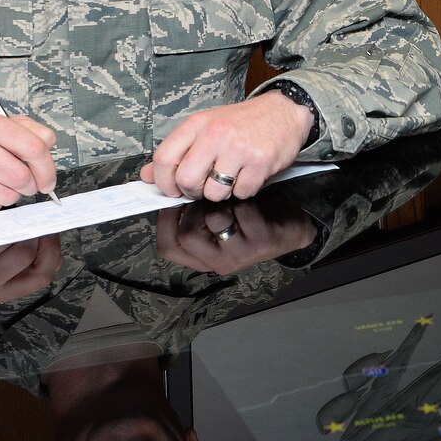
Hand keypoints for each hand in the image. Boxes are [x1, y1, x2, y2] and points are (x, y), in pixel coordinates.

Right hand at [0, 112, 57, 214]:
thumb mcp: (7, 127)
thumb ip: (35, 133)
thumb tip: (50, 147)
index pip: (34, 149)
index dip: (47, 168)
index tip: (48, 179)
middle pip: (22, 178)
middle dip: (31, 185)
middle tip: (25, 182)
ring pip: (8, 196)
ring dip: (12, 194)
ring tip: (0, 182)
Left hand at [147, 91, 313, 200]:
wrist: (284, 110)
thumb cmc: (243, 122)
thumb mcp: (206, 128)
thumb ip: (177, 151)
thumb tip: (148, 175)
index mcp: (197, 124)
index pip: (164, 158)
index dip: (163, 182)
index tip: (172, 188)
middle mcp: (215, 134)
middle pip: (186, 180)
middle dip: (193, 191)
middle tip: (204, 186)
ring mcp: (238, 149)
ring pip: (213, 192)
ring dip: (221, 193)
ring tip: (230, 177)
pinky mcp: (259, 162)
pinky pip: (241, 193)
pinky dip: (244, 190)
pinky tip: (248, 174)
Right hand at [160, 197, 317, 274]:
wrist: (292, 228)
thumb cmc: (248, 218)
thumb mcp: (216, 214)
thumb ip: (186, 202)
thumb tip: (148, 177)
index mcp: (203, 257)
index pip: (168, 248)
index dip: (163, 222)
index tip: (171, 198)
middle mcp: (218, 262)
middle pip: (187, 235)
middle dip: (194, 207)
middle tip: (206, 193)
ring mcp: (241, 255)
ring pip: (215, 221)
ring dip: (221, 201)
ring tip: (231, 196)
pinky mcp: (262, 241)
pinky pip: (242, 211)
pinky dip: (244, 198)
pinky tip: (251, 198)